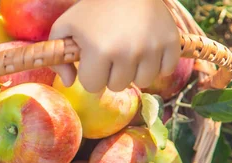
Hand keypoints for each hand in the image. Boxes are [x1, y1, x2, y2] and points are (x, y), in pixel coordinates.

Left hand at [49, 0, 180, 91]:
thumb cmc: (93, 7)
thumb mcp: (66, 26)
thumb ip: (60, 58)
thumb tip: (70, 83)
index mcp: (99, 50)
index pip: (93, 86)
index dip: (91, 73)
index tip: (93, 58)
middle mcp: (127, 52)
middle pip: (118, 86)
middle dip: (112, 73)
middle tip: (112, 52)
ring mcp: (152, 48)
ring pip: (143, 82)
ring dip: (135, 71)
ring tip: (130, 51)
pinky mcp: (171, 43)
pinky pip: (166, 70)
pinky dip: (159, 64)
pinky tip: (149, 50)